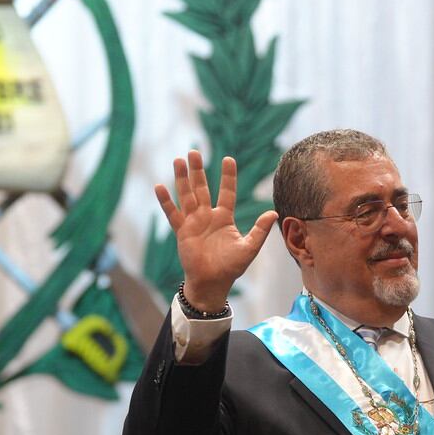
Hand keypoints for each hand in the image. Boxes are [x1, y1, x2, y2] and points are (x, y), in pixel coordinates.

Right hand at [152, 151, 278, 311]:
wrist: (212, 283)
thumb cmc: (231, 267)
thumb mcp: (249, 248)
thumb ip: (259, 230)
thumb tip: (273, 213)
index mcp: (224, 218)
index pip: (227, 192)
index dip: (228, 176)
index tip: (228, 159)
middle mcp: (207, 216)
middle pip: (202, 188)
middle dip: (197, 171)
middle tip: (194, 151)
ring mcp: (193, 222)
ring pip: (186, 196)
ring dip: (182, 179)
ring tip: (178, 161)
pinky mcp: (182, 232)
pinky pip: (172, 214)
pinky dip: (166, 202)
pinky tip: (159, 187)